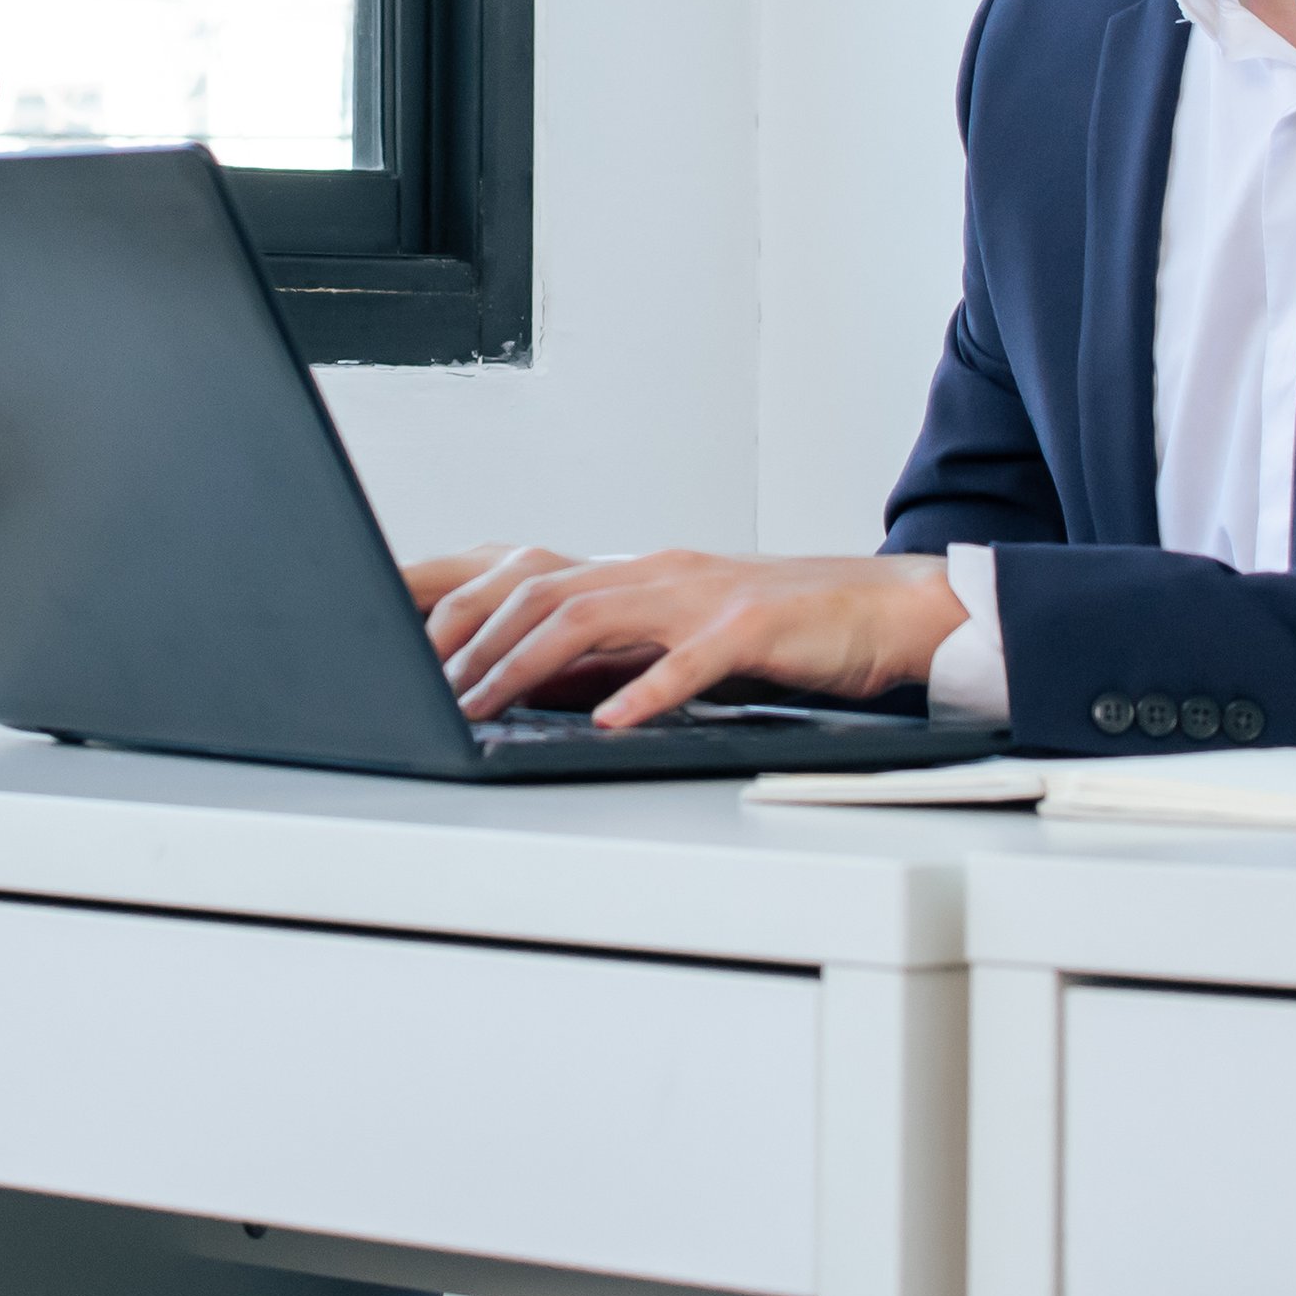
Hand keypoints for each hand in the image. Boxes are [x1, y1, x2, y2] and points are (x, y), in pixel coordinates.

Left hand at [422, 548, 968, 729]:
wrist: (884, 608)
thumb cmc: (786, 629)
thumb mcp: (685, 633)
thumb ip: (621, 649)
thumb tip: (539, 680)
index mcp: (638, 574)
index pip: (527, 580)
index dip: (463, 612)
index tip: (411, 653)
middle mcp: (658, 573)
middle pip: (540, 592)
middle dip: (471, 639)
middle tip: (425, 687)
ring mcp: (703, 596)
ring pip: (592, 616)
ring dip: (525, 664)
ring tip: (481, 704)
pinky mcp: (752, 629)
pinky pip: (689, 661)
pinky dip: (645, 690)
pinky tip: (612, 722)